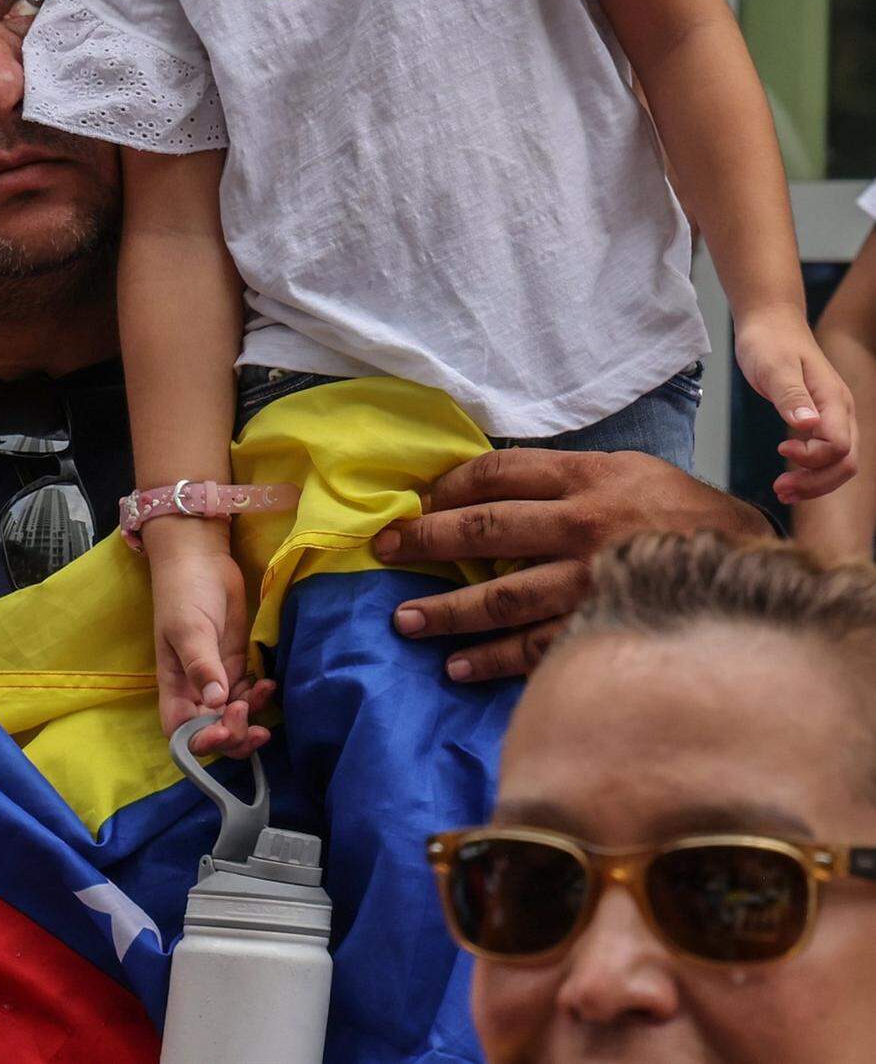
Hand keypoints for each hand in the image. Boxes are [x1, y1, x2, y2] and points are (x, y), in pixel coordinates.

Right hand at [146, 524, 272, 759]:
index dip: (202, 741)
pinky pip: (249, 692)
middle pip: (212, 730)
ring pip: (234, 715)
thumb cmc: (184, 591)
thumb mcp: (189, 628)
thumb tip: (216, 701)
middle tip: (248, 713)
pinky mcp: (237, 662)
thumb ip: (201, 665)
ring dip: (251, 715)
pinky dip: (260, 695)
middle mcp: (195, 688)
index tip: (224, 729)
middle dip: (233, 733)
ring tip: (265, 691)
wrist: (201, 558)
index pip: (182, 732)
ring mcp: (218, 675)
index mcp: (175, 685)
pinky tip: (270, 683)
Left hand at [374, 446, 774, 681]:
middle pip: (486, 528)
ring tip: (405, 620)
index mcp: (588, 477)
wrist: (753, 565)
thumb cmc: (685, 515)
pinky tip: (458, 666)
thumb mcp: (630, 472)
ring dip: (447, 610)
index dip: (448, 487)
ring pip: (502, 594)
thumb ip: (568, 480)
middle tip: (385, 550)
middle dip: (427, 540)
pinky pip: (535, 647)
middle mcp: (584, 524)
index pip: (498, 474)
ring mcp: (591, 580)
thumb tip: (495, 492)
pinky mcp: (603, 626)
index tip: (415, 502)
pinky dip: (492, 658)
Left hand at [735, 306, 857, 503]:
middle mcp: (841, 411)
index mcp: (833, 399)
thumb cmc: (769, 342)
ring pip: (839, 462)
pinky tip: (790, 475)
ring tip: (783, 491)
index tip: (781, 447)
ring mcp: (834, 416)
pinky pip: (827, 454)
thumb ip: (790, 396)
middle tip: (780, 490)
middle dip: (816, 482)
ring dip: (815, 482)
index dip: (812, 458)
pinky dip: (812, 470)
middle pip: (846, 462)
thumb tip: (809, 425)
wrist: (770, 322)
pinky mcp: (822, 419)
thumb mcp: (773, 367)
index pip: (838, 446)